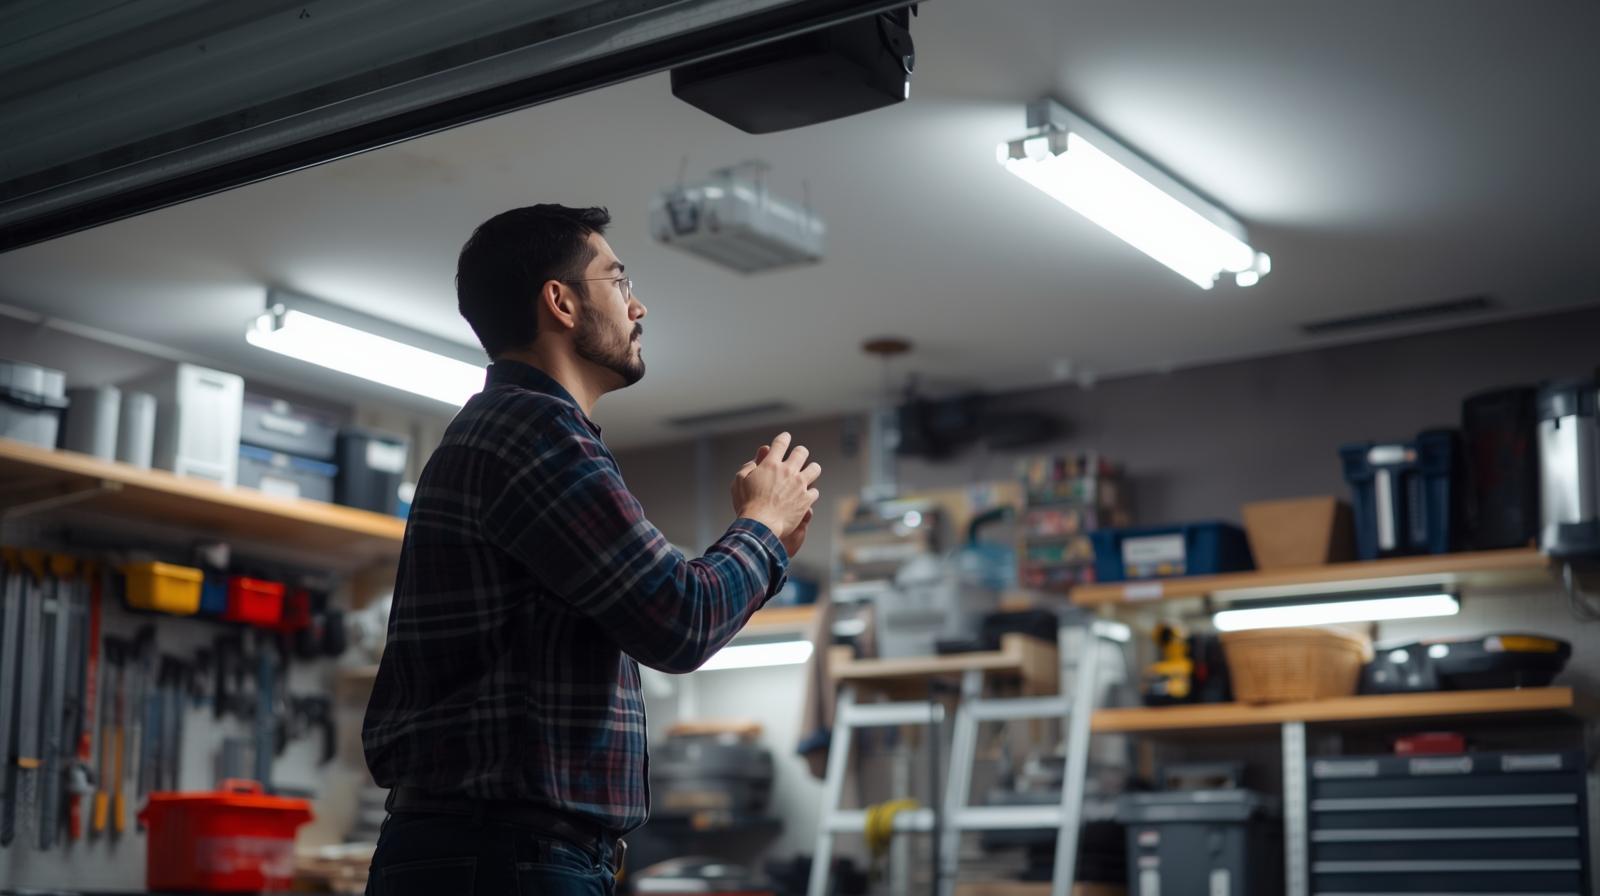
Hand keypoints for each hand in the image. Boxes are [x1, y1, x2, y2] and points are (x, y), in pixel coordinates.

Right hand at [730, 432, 820, 548]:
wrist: (760, 525)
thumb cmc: (746, 504)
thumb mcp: (739, 481)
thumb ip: (749, 465)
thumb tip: (759, 455)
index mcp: (770, 464)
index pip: (781, 442)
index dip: (784, 438)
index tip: (786, 437)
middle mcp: (788, 471)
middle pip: (802, 452)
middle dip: (800, 453)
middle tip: (797, 458)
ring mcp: (799, 485)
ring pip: (815, 468)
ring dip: (810, 470)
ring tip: (806, 475)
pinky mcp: (806, 500)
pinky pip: (815, 491)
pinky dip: (810, 493)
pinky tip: (804, 496)